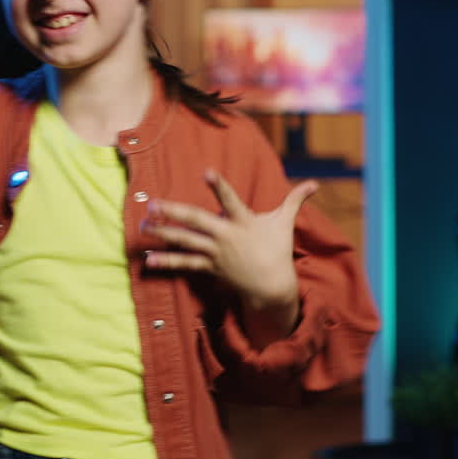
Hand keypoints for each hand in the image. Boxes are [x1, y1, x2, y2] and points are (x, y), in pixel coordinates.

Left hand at [142, 169, 317, 341]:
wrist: (272, 287)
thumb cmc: (277, 250)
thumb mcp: (285, 223)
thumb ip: (295, 200)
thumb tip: (316, 183)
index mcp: (243, 221)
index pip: (230, 199)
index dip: (218, 186)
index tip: (206, 171)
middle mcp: (226, 236)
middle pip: (197, 221)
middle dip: (173, 212)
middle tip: (152, 204)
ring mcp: (216, 253)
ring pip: (186, 242)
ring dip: (162, 234)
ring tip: (141, 226)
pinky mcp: (210, 267)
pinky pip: (185, 264)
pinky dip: (167, 262)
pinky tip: (148, 259)